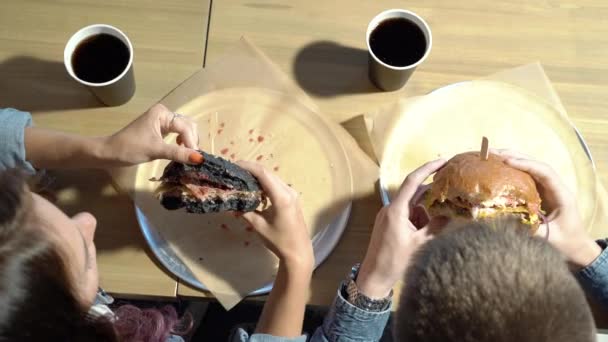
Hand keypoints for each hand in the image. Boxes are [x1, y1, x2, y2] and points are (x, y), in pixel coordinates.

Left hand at [103, 104, 201, 165]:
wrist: (111, 153)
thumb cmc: (130, 148)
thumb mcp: (156, 151)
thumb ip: (178, 153)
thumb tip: (200, 158)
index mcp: (162, 113)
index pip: (184, 126)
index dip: (191, 142)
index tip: (196, 158)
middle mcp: (164, 114)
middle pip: (188, 125)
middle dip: (192, 140)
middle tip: (194, 158)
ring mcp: (163, 121)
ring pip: (185, 130)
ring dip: (189, 142)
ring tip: (188, 156)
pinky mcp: (161, 130)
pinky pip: (179, 134)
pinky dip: (183, 142)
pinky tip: (181, 151)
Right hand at [239, 161, 313, 271]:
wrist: (298, 252)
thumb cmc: (279, 241)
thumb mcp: (258, 226)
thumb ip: (245, 211)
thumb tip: (231, 203)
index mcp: (281, 197)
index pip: (263, 174)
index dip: (248, 167)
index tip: (234, 165)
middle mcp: (289, 191)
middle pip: (268, 173)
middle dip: (251, 170)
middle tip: (235, 171)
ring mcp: (292, 194)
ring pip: (273, 178)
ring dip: (258, 177)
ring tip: (242, 179)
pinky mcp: (292, 198)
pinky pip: (277, 185)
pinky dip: (265, 184)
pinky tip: (254, 189)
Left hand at [356, 159, 448, 298]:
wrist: (374, 276)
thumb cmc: (393, 260)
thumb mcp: (419, 244)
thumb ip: (435, 227)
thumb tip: (451, 215)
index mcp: (396, 209)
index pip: (412, 182)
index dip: (427, 169)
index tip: (443, 161)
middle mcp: (391, 208)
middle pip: (415, 193)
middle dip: (433, 192)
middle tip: (451, 187)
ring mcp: (390, 216)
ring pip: (413, 205)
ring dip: (428, 210)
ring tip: (445, 215)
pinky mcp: (390, 224)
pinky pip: (408, 215)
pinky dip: (420, 218)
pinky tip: (431, 227)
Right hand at [493, 149, 600, 269]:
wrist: (577, 247)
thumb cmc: (566, 243)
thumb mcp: (549, 238)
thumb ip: (530, 229)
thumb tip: (505, 220)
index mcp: (562, 194)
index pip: (545, 172)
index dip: (526, 164)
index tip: (507, 162)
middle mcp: (555, 187)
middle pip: (536, 164)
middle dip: (515, 156)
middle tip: (492, 153)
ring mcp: (548, 188)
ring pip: (531, 167)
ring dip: (513, 159)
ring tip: (492, 156)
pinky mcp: (540, 192)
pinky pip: (527, 176)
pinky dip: (513, 169)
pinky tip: (499, 168)